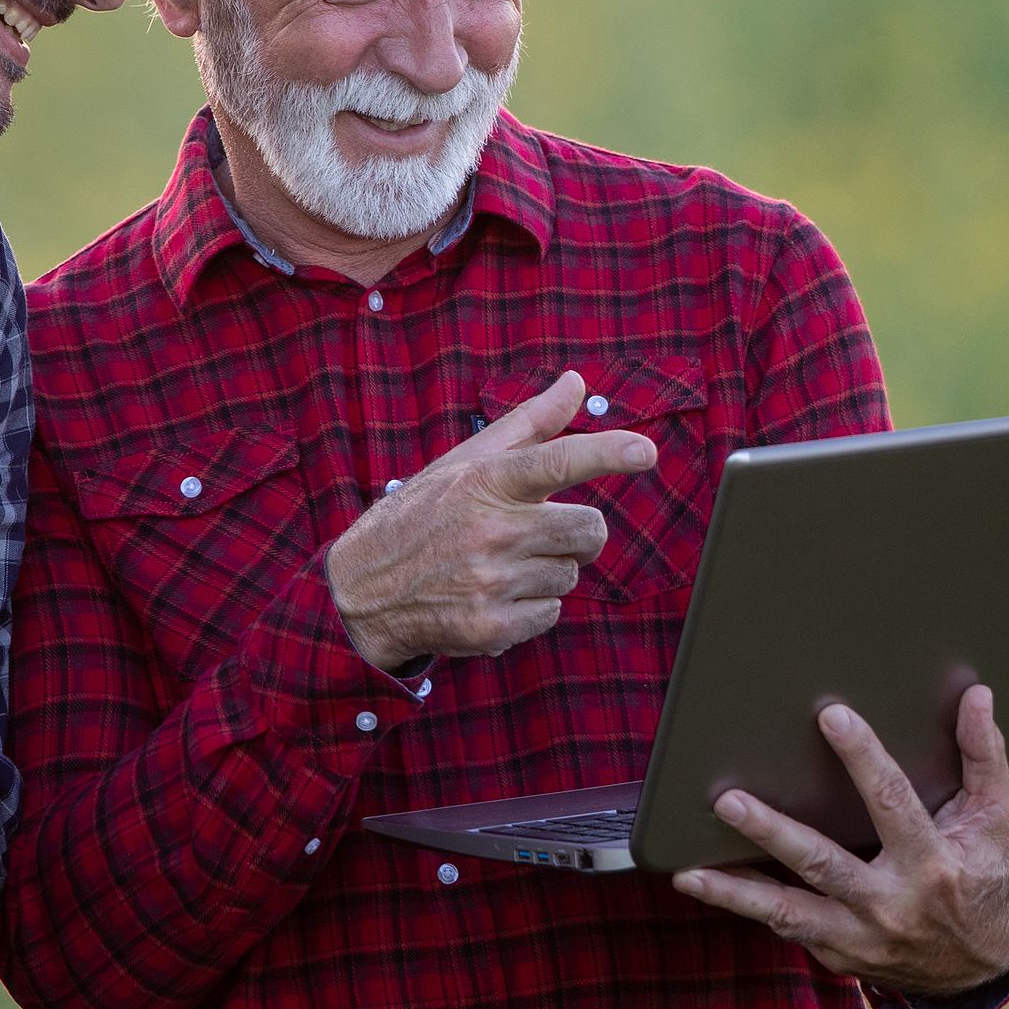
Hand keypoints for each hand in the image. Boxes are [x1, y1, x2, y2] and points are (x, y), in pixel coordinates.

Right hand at [325, 370, 656, 671]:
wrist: (362, 588)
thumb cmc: (423, 514)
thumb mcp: (466, 462)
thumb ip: (530, 424)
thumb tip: (577, 381)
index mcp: (485, 481)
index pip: (556, 461)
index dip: (607, 453)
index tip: (646, 451)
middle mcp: (490, 529)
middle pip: (590, 529)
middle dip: (577, 531)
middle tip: (540, 530)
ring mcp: (490, 581)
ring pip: (571, 574)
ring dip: (547, 570)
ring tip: (499, 564)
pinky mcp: (491, 626)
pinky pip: (551, 614)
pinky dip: (531, 608)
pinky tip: (493, 595)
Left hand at [672, 687, 1008, 998]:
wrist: (979, 966)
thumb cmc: (983, 877)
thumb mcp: (996, 820)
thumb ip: (985, 757)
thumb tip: (977, 697)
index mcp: (932, 863)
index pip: (892, 801)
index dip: (862, 756)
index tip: (831, 716)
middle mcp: (891, 904)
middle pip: (823, 863)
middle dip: (772, 832)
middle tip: (728, 801)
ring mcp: (861, 936)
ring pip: (790, 911)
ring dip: (737, 892)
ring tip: (690, 872)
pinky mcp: (838, 953)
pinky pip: (787, 927)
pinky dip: (747, 907)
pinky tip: (706, 884)